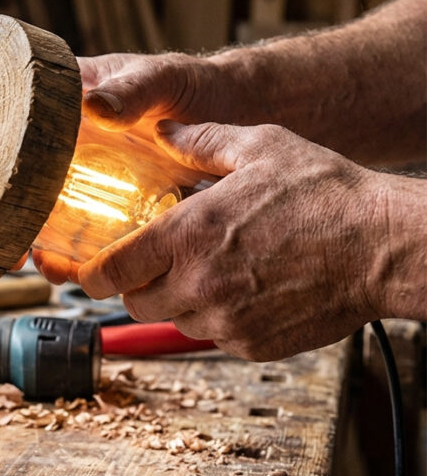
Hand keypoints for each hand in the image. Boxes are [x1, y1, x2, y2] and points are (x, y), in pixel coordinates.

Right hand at [32, 51, 224, 284]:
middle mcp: (72, 141)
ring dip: (41, 239)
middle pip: (24, 177)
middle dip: (10, 211)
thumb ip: (133, 90)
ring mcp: (93, 175)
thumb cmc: (195, 84)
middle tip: (7, 239)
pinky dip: (79, 252)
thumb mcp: (163, 79)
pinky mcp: (117, 205)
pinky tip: (75, 268)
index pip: (15, 120)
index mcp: (69, 100)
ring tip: (41, 262)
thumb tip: (95, 106)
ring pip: (52, 210)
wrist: (238, 113)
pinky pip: (89, 232)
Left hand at [78, 120, 382, 360]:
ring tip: (209, 270)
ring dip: (177, 300)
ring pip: (173, 320)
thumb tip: (164, 130)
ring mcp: (226, 321)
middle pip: (134, 303)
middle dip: (137, 284)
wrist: (385, 247)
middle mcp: (199, 285)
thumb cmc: (326, 195)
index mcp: (188, 236)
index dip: (92, 274)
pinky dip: (215, 318)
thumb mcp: (259, 146)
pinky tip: (242, 288)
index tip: (91, 271)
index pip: (109, 272)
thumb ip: (201, 140)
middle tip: (156, 262)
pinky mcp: (252, 345)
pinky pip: (213, 337)